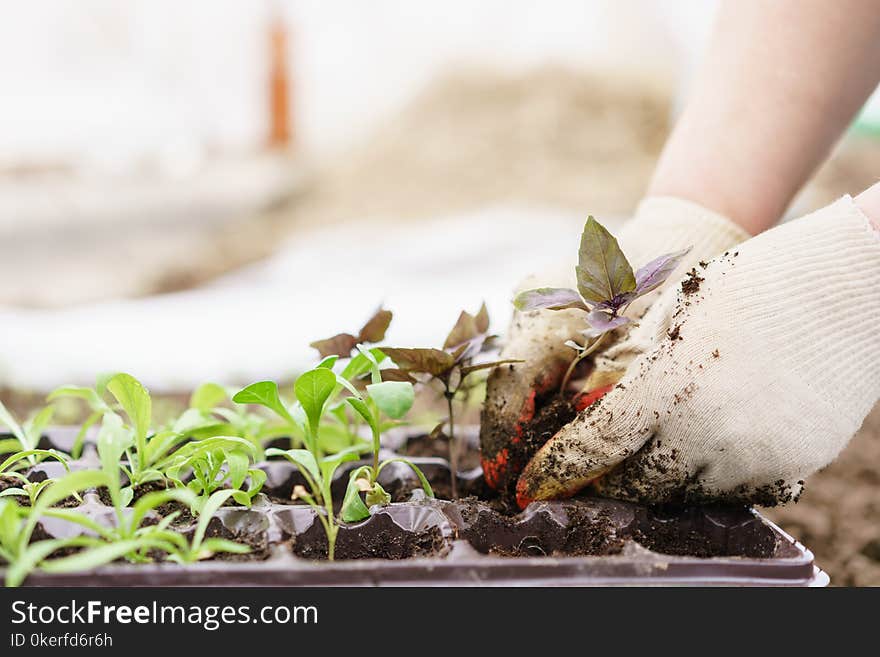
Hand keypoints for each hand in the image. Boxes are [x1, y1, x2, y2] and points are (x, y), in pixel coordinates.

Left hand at [516, 196, 879, 507]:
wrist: (855, 282)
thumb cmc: (758, 280)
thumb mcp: (680, 307)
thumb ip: (638, 362)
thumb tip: (601, 402)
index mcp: (670, 383)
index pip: (596, 446)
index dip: (557, 471)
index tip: (530, 487)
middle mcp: (709, 430)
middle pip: (637, 484)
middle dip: (608, 482)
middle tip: (595, 473)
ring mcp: (756, 454)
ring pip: (686, 495)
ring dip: (661, 481)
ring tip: (656, 453)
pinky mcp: (794, 465)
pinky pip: (737, 492)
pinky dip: (711, 479)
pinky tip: (709, 448)